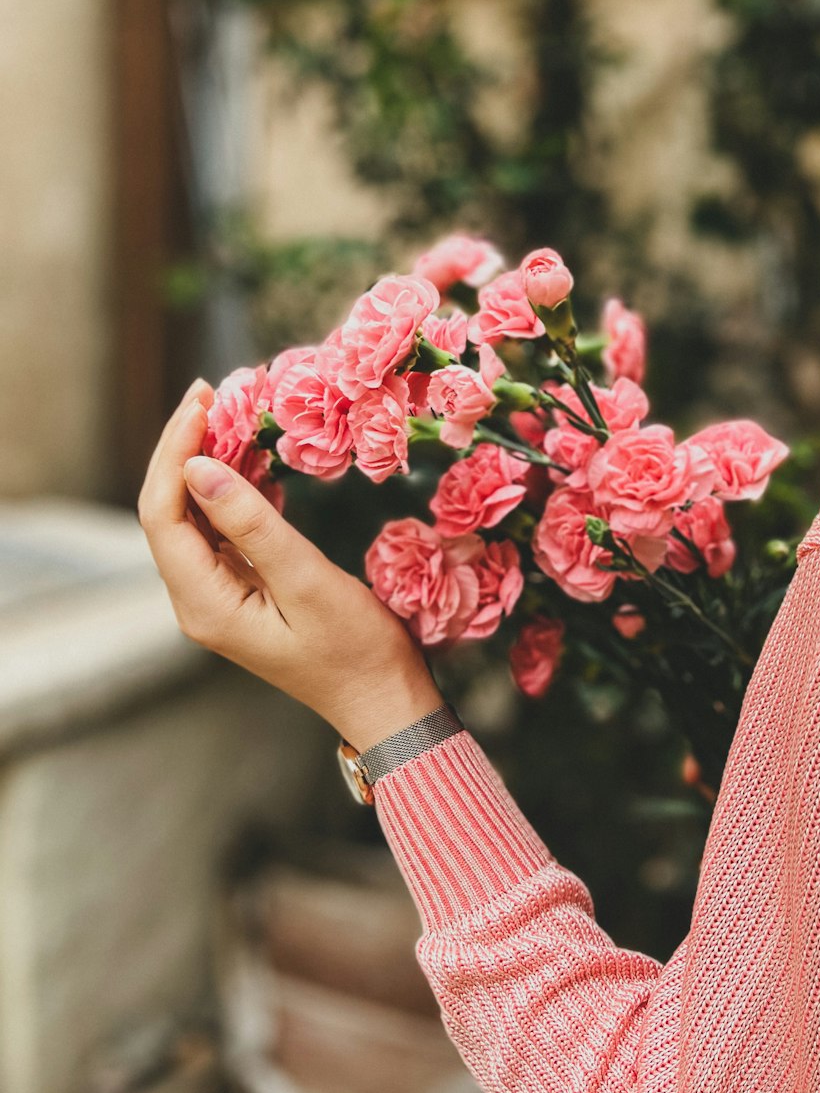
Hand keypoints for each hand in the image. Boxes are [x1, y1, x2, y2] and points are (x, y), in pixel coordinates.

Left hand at [137, 380, 443, 749]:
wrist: (383, 701)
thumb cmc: (355, 648)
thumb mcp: (307, 580)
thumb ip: (251, 524)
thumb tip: (199, 467)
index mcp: (204, 603)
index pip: (162, 514)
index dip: (175, 452)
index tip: (204, 401)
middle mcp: (198, 601)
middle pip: (169, 511)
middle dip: (185, 448)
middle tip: (214, 392)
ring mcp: (217, 598)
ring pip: (194, 517)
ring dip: (208, 463)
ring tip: (232, 412)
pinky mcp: (242, 593)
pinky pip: (222, 531)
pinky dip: (233, 489)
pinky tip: (255, 458)